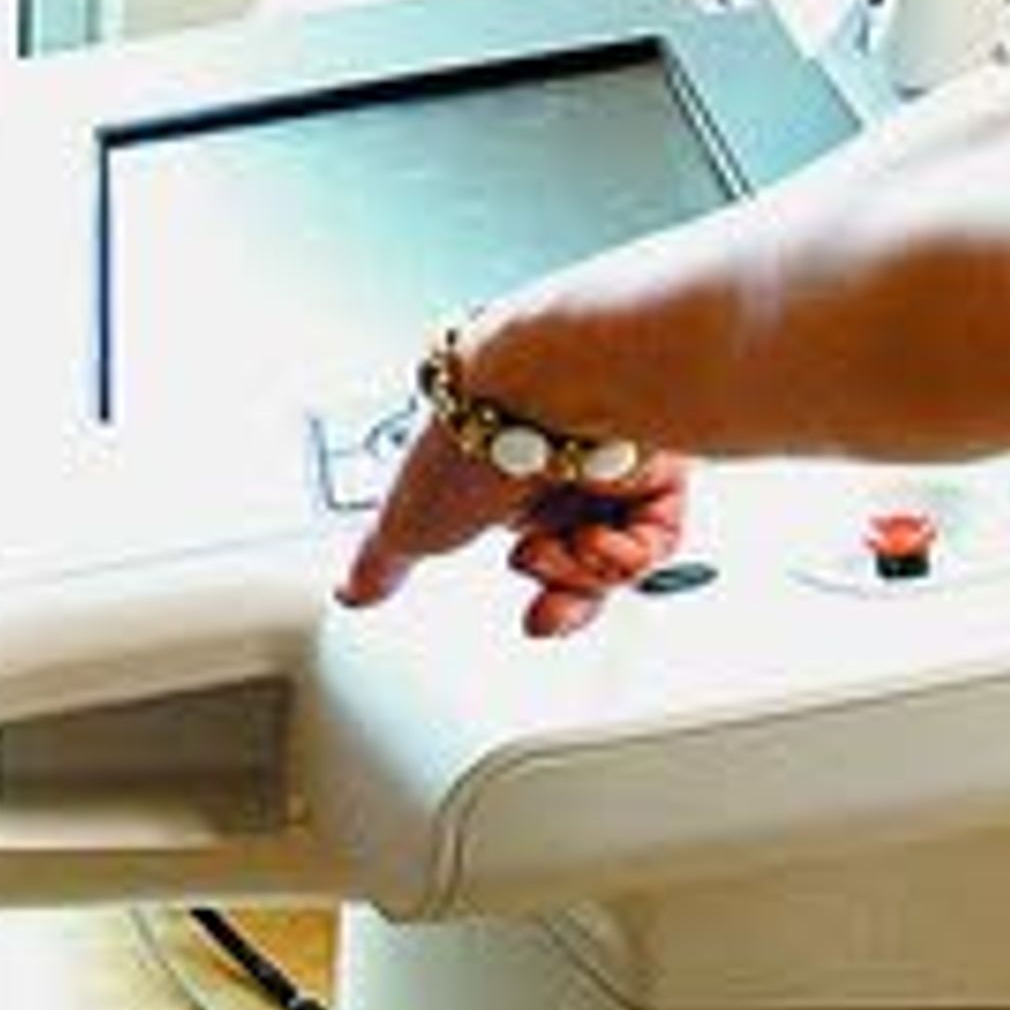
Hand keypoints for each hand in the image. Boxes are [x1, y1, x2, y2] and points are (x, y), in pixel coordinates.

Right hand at [337, 430, 694, 638]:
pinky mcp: (657, 465)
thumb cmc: (470, 438)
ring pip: (618, 558)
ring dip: (585, 572)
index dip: (538, 582)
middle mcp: (566, 468)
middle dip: (566, 596)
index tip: (531, 616)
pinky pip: (657, 539)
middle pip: (583, 562)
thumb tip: (351, 588)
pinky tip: (598, 538)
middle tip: (547, 612)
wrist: (537, 393)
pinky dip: (627, 553)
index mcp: (509, 473)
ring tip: (561, 549)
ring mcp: (614, 468)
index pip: (536, 546)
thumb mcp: (408, 518)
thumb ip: (382, 559)